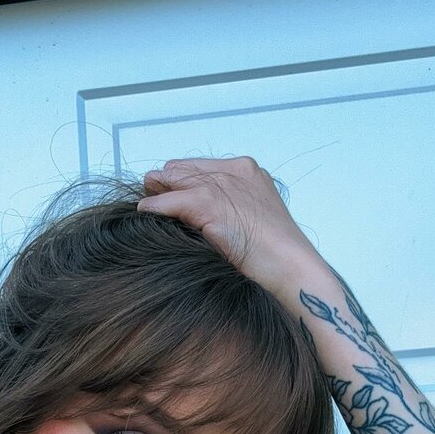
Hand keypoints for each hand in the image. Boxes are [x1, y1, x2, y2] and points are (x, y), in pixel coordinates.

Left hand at [137, 156, 328, 308]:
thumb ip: (229, 209)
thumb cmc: (275, 255)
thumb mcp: (251, 222)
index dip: (181, 177)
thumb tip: (197, 215)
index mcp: (247, 172)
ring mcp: (222, 186)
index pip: (201, 166)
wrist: (291, 267)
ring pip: (175, 181)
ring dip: (156, 191)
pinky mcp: (210, 204)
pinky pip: (170, 201)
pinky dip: (155, 207)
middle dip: (165, 181)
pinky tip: (144, 212)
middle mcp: (234, 172)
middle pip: (184, 169)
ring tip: (143, 203)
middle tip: (148, 191)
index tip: (164, 188)